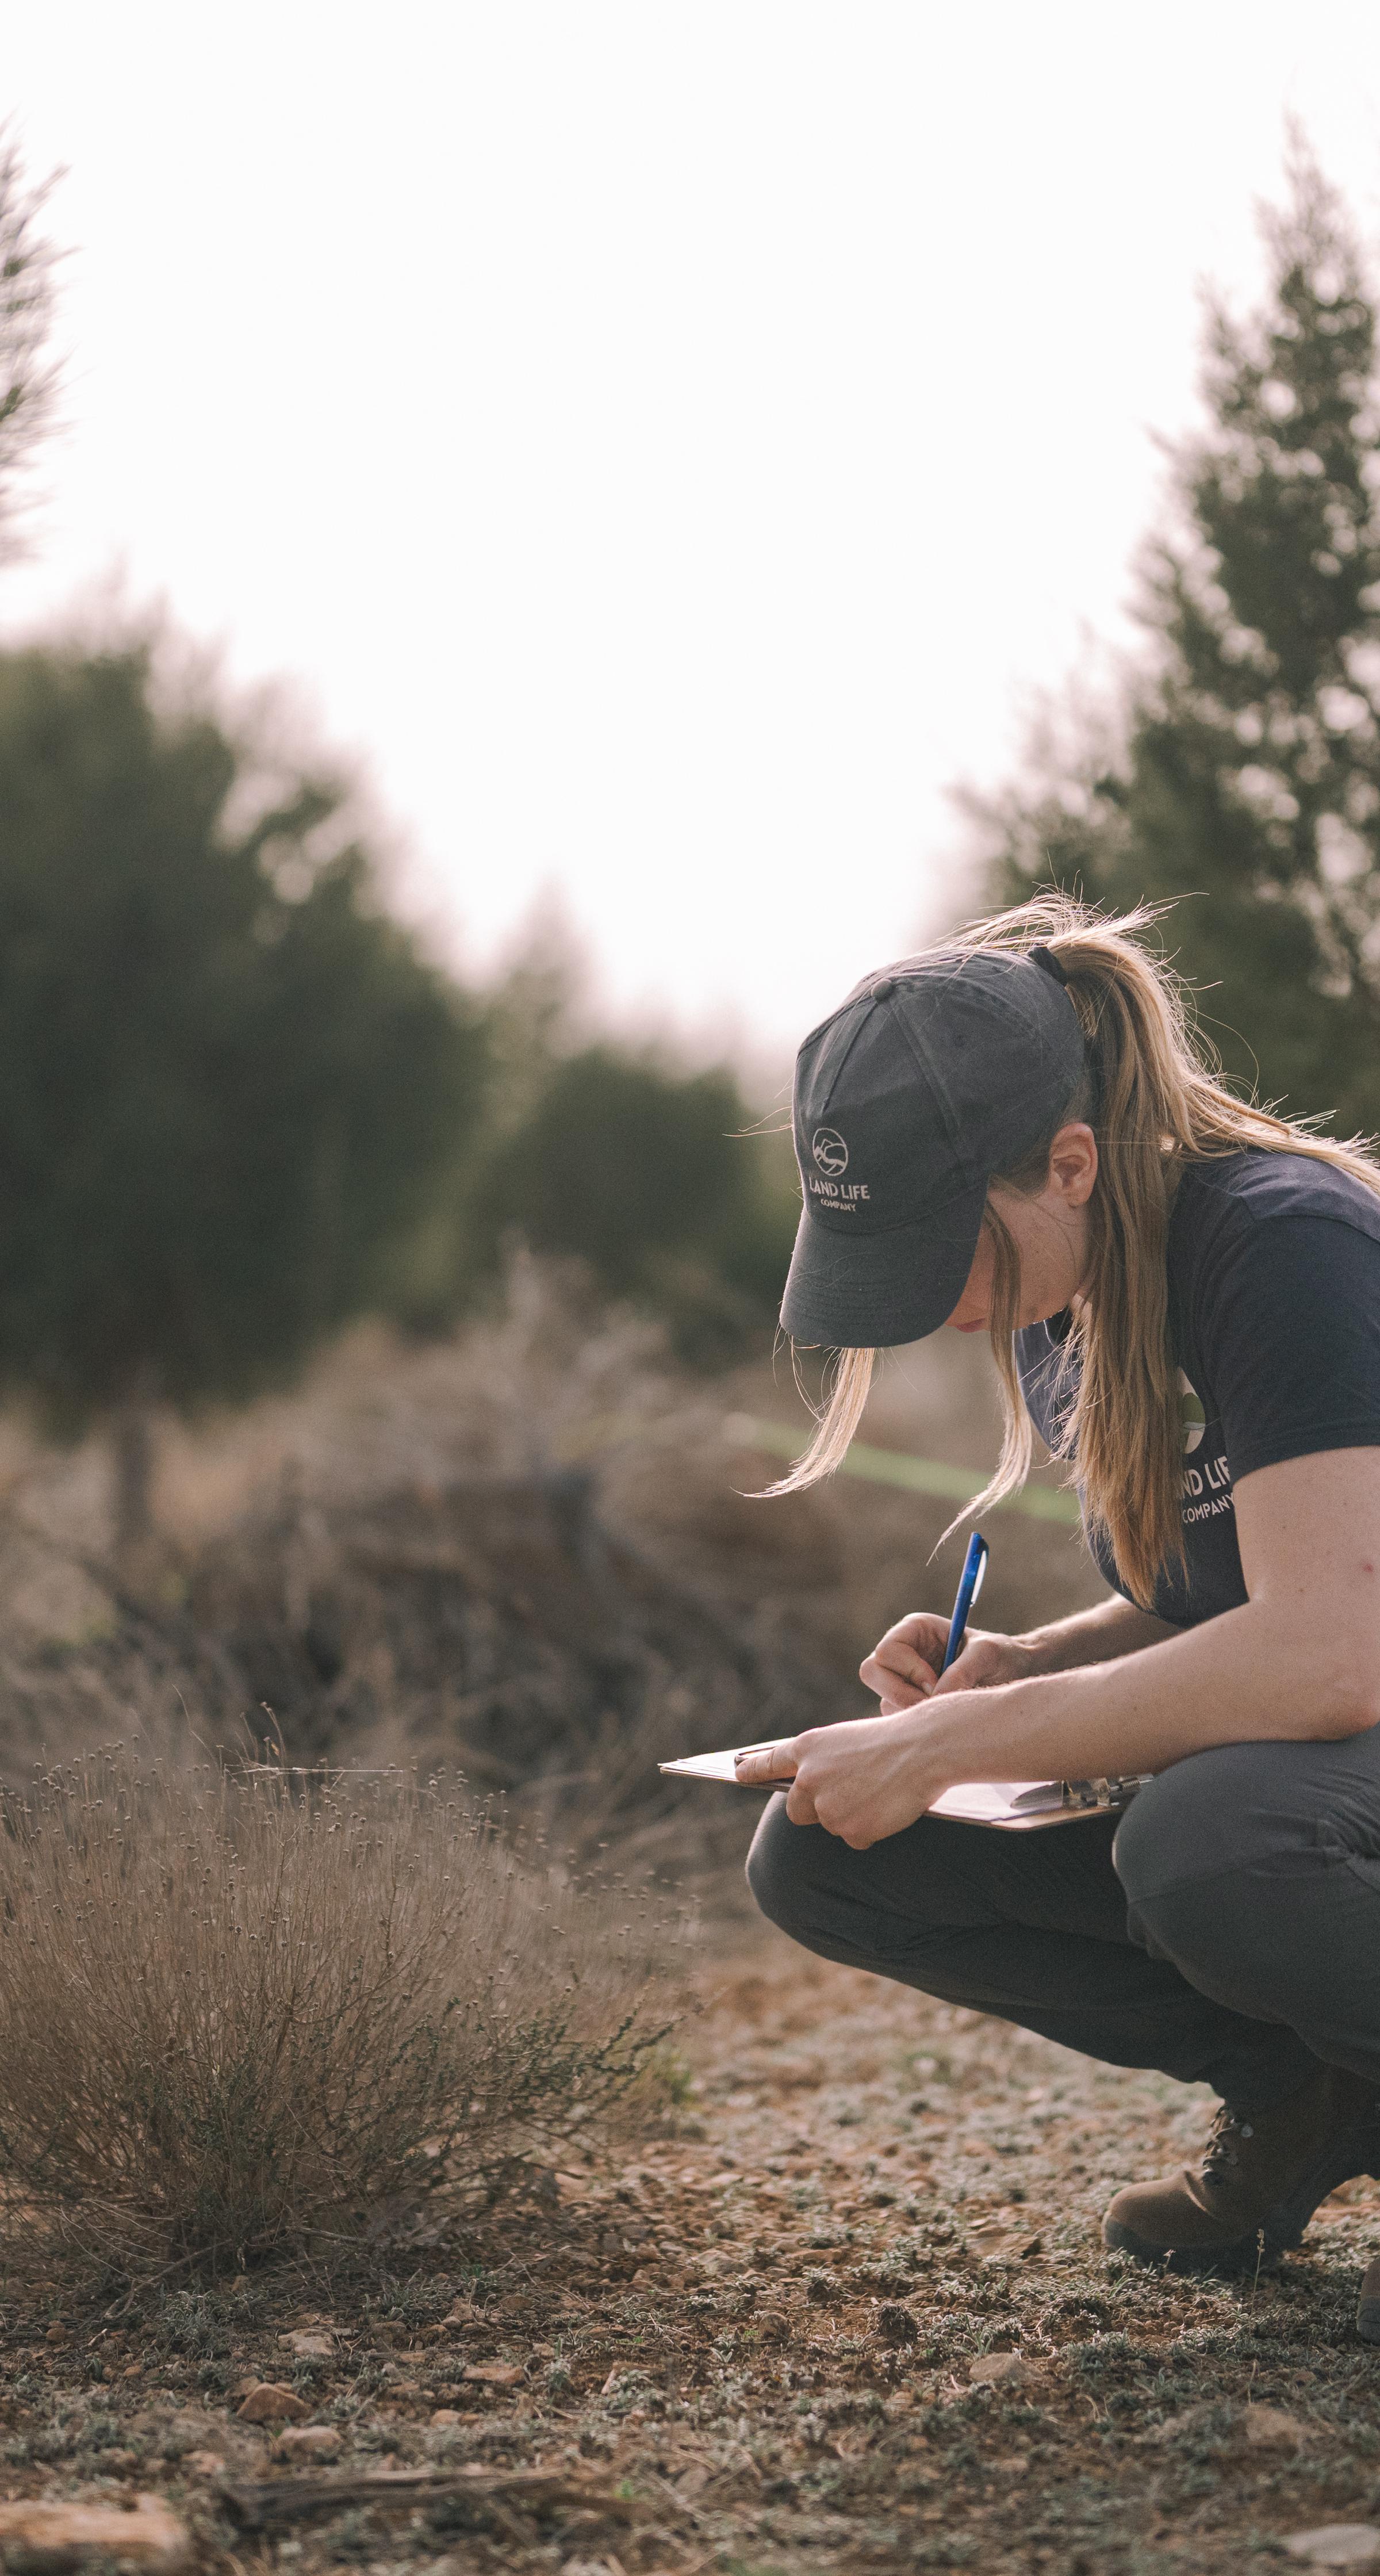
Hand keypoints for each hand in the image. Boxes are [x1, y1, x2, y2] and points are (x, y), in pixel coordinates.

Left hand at [733, 1706, 949, 1847]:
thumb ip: (824, 1764)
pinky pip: (856, 1839)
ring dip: (852, 1818)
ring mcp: (827, 1807)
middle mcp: (808, 1778)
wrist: (925, 1748)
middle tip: (848, 1797)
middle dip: (816, 1810)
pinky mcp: (850, 1829)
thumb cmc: (893, 1740)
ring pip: (831, 1825)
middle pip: (797, 1810)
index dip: (753, 1770)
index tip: (737, 1773)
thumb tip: (816, 1791)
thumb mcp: (847, 1741)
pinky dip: (871, 1829)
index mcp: (808, 1748)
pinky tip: (888, 1808)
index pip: (769, 1763)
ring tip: (879, 1793)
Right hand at [859, 1613, 1035, 1713]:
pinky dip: (917, 1724)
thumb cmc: (1002, 1656)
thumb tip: (937, 1697)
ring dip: (912, 1711)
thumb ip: (963, 1671)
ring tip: (948, 1711)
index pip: (887, 1651)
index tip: (937, 1684)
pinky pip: (897, 1720)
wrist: (1013, 1676)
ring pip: (884, 1700)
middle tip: (935, 1705)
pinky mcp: (908, 1704)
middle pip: (872, 1673)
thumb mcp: (989, 1654)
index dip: (908, 1670)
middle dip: (900, 1694)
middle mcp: (902, 1653)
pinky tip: (944, 1719)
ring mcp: (902, 1680)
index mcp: (914, 1630)